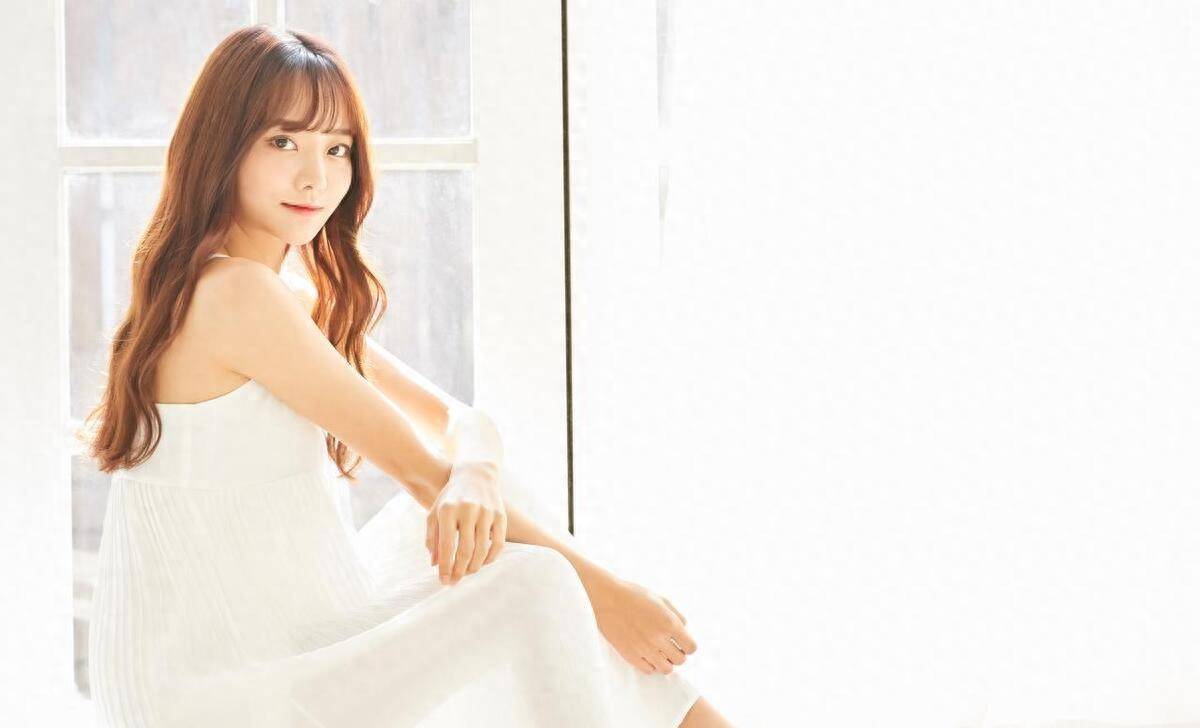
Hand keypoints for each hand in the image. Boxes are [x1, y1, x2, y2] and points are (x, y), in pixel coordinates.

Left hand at [426, 461, 506, 584]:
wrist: (476, 475)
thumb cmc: (451, 498)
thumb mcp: (435, 512)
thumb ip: (432, 538)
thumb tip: (435, 564)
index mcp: (448, 510)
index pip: (446, 545)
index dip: (445, 567)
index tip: (443, 581)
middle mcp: (468, 510)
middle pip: (465, 550)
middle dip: (459, 571)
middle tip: (455, 582)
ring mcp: (486, 512)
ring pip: (482, 550)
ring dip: (474, 567)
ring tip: (466, 573)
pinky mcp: (500, 516)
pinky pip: (498, 544)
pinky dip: (490, 558)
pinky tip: (482, 563)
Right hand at [581, 572, 697, 674]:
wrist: (606, 599)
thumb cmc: (634, 595)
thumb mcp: (660, 599)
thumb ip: (677, 615)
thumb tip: (684, 630)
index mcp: (669, 623)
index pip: (691, 647)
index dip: (688, 645)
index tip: (682, 641)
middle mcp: (659, 638)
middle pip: (680, 660)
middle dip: (678, 653)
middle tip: (670, 645)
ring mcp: (644, 649)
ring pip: (666, 669)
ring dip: (666, 661)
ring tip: (659, 651)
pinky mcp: (631, 656)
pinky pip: (649, 670)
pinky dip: (651, 664)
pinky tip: (647, 653)